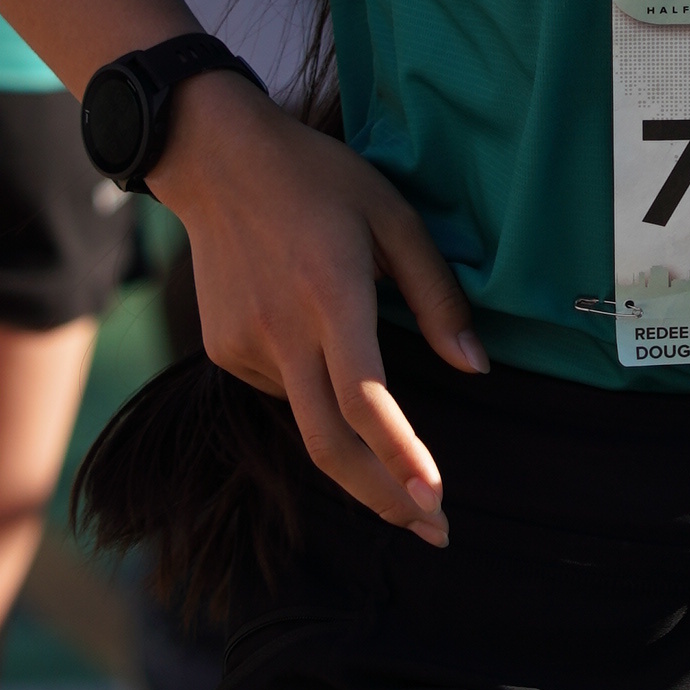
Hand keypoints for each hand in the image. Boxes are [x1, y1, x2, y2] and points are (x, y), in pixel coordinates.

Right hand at [155, 66, 484, 542]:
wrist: (213, 159)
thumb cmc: (318, 179)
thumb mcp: (394, 216)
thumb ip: (436, 295)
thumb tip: (475, 367)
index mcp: (330, 296)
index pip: (365, 398)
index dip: (399, 458)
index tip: (433, 502)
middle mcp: (282, 331)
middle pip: (329, 444)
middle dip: (383, 499)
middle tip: (433, 531)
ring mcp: (244, 345)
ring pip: (308, 419)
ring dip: (353, 438)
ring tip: (381, 406)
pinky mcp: (224, 350)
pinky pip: (282, 389)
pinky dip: (314, 389)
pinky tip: (320, 339)